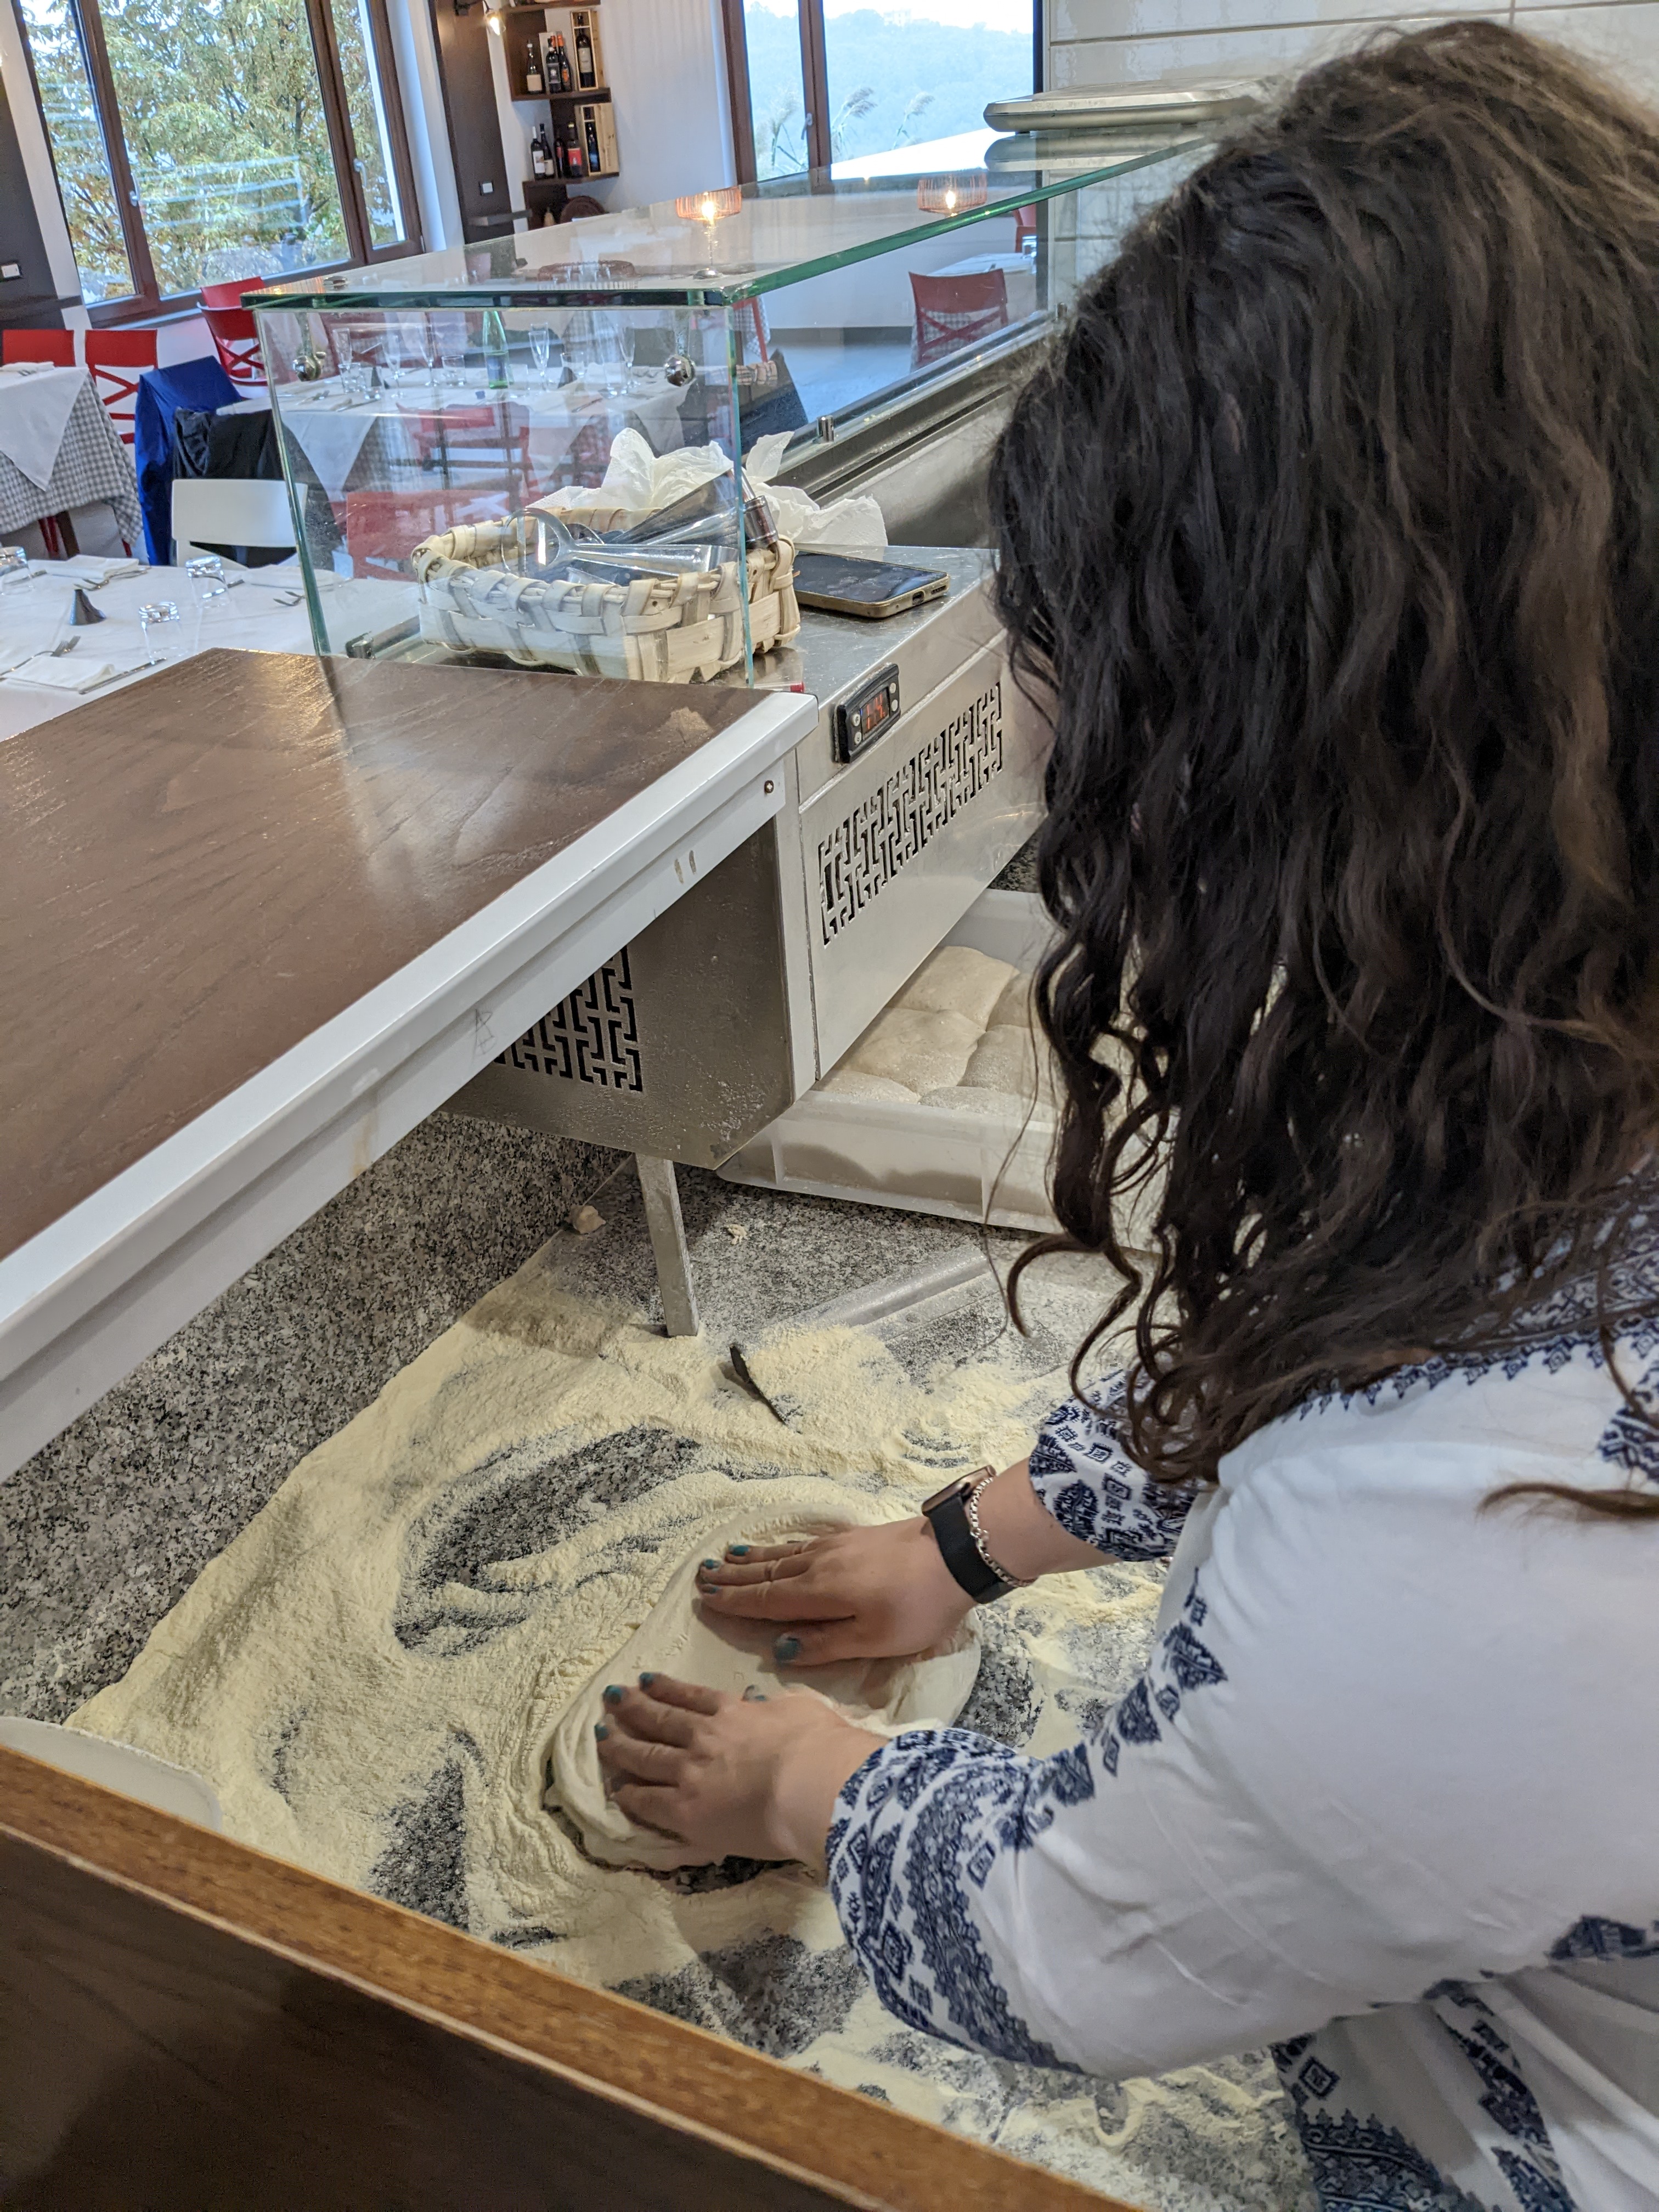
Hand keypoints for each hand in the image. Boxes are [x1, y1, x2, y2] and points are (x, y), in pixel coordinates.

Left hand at [593, 1674, 881, 1868]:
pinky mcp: (685, 1811)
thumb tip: (763, 1703)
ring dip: (620, 1745)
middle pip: (660, 1720)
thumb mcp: (802, 1708)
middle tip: (610, 1698)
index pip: (692, 1697)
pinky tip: (617, 1790)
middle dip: (632, 1708)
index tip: (645, 1680)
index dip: (666, 1688)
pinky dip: (630, 1795)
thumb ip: (777, 1706)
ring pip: (645, 1756)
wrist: (813, 1783)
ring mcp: (690, 1773)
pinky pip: (648, 1802)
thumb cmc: (820, 1747)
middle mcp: (704, 1738)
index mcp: (734, 1713)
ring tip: (601, 1735)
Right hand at [695, 1517, 973, 1665]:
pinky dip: (780, 1546)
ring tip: (726, 1558)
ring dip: (752, 1559)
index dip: (735, 1602)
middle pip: (767, 1573)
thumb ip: (826, 1644)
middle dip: (734, 1577)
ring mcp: (836, 1546)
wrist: (957, 1552)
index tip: (705, 1599)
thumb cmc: (918, 1605)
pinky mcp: (854, 1537)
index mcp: (820, 1593)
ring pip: (783, 1554)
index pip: (766, 1600)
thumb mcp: (874, 1639)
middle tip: (701, 1576)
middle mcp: (819, 1564)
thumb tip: (782, 1649)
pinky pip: (802, 1542)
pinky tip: (777, 1548)